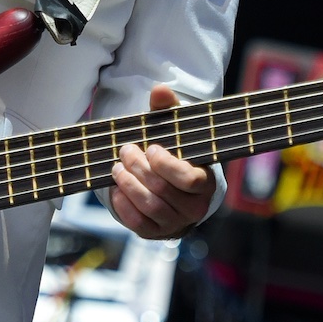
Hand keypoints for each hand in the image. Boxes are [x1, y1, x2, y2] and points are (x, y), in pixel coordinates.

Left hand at [108, 84, 215, 239]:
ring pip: (150, 207)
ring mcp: (176, 223)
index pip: (189, 179)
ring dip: (129, 184)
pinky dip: (124, 206)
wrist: (172, 184)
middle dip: (139, 168)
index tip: (151, 147)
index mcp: (206, 182)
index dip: (165, 164)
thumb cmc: (175, 152)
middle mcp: (195, 208)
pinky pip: (139, 224)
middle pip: (163, 191)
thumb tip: (160, 89)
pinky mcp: (157, 232)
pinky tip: (116, 188)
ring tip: (117, 167)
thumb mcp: (174, 129)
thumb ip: (168, 110)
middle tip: (125, 150)